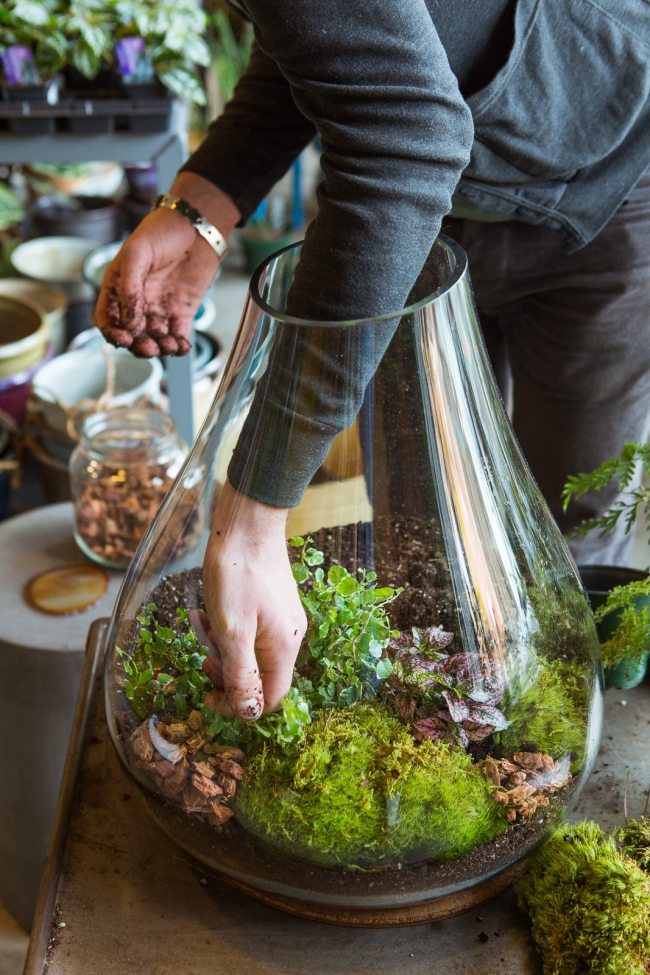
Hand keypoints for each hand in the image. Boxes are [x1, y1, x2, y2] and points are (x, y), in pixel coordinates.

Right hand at [95, 173, 239, 357]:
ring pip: (154, 338)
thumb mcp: (137, 253)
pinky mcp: (182, 310)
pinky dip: (179, 345)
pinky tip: (182, 347)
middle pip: (132, 333)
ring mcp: (160, 306)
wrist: (197, 225)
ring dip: (160, 348)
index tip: (124, 339)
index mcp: (119, 286)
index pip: (108, 318)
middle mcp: (137, 300)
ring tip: (168, 346)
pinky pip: (177, 334)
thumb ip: (129, 287)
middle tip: (150, 348)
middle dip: (139, 345)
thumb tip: (128, 322)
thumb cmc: (162, 230)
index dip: (113, 333)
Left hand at [201, 480, 306, 720]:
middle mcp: (290, 636)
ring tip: (203, 626)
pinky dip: (228, 628)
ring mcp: (282, 618)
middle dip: (228, 673)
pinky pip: (251, 631)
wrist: (246, 522)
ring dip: (224, 648)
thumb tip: (249, 713)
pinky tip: (209, 611)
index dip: (239, 707)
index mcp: (284, 647)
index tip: (209, 695)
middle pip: (261, 676)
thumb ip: (241, 674)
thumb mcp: (231, 630)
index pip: (269, 698)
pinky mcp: (272, 603)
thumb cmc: (238, 573)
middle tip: (203, 657)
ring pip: (253, 652)